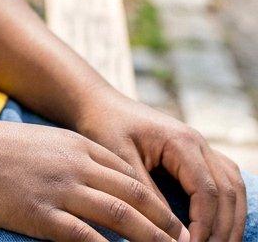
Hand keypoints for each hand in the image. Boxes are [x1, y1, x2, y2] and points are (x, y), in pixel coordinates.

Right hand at [0, 118, 190, 241]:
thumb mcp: (45, 143)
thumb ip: (75, 159)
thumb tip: (101, 184)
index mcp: (78, 146)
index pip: (130, 175)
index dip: (157, 201)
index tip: (174, 223)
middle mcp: (77, 164)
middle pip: (135, 197)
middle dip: (165, 224)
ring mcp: (61, 189)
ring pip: (121, 218)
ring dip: (151, 240)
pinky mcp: (43, 214)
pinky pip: (88, 238)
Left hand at [74, 91, 245, 241]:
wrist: (98, 103)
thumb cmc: (105, 126)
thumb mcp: (120, 160)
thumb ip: (148, 195)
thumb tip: (174, 234)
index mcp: (181, 141)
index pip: (207, 191)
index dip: (205, 226)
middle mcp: (197, 142)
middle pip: (226, 192)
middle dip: (222, 228)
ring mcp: (200, 146)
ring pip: (233, 186)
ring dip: (231, 219)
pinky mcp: (195, 153)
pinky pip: (225, 179)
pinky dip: (228, 204)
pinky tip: (219, 225)